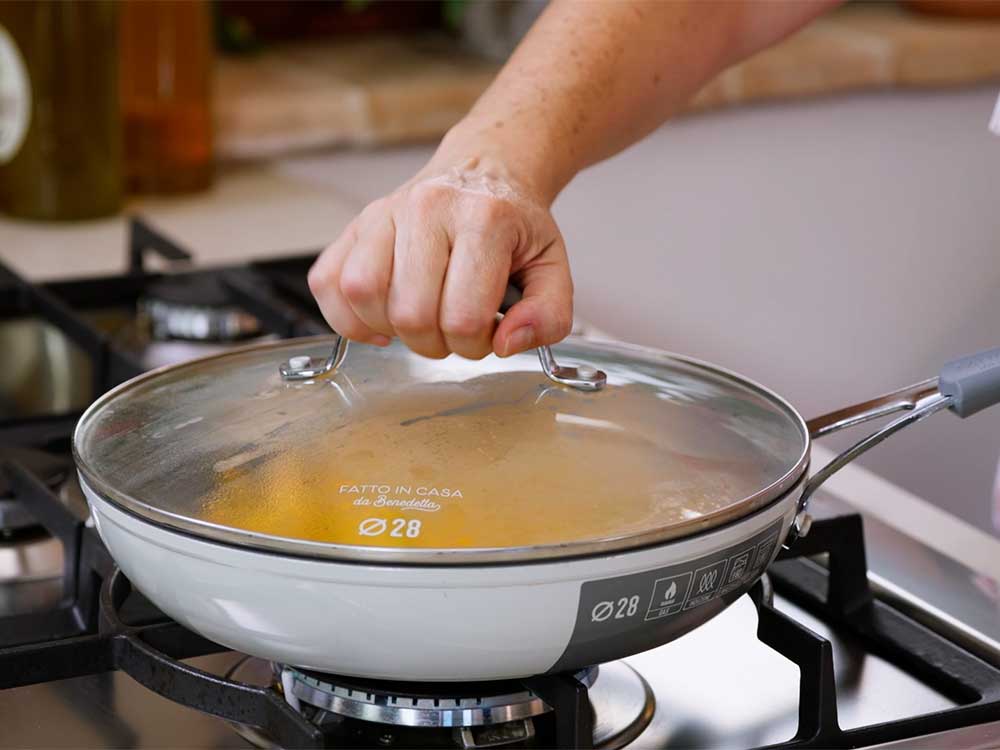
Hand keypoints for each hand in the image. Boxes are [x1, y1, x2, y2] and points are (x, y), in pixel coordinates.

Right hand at [308, 155, 572, 359]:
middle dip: (436, 343)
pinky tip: (382, 318)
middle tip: (455, 329)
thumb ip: (548, 315)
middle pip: (410, 314)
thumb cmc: (515, 225)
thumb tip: (507, 344)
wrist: (485, 168)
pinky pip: (327, 282)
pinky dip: (347, 316)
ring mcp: (384, 213)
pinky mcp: (355, 224)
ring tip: (420, 321)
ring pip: (362, 295)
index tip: (488, 332)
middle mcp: (428, 208)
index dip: (476, 344)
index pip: (464, 317)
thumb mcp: (553, 267)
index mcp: (484, 219)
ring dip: (391, 330)